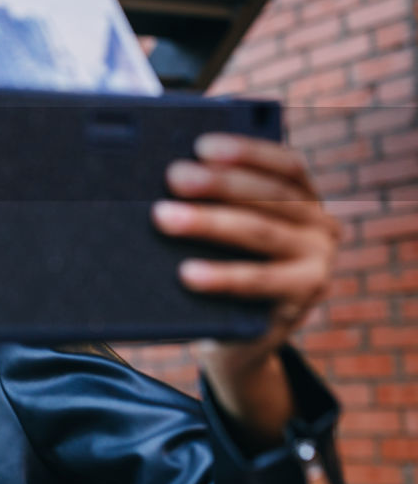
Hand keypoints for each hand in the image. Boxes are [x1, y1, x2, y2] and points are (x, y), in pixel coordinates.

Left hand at [152, 133, 340, 441]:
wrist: (238, 339)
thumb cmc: (222, 263)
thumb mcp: (224, 229)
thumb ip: (212, 199)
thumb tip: (163, 170)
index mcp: (304, 199)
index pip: (285, 164)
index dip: (247, 150)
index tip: (202, 144)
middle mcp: (320, 228)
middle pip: (270, 197)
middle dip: (218, 183)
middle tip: (173, 176)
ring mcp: (315, 267)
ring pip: (262, 234)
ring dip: (210, 222)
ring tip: (164, 216)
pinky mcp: (298, 304)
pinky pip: (258, 285)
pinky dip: (222, 276)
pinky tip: (187, 272)